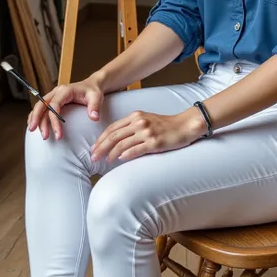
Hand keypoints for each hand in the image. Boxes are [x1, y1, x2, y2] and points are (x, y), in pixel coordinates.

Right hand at [27, 74, 104, 140]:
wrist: (92, 85)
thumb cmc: (93, 91)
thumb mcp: (96, 97)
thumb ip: (95, 106)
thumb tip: (94, 118)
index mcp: (65, 91)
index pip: (55, 105)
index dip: (55, 120)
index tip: (59, 134)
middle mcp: (56, 92)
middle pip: (41, 105)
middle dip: (38, 120)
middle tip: (42, 135)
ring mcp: (53, 96)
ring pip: (39, 107)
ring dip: (37, 121)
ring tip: (40, 135)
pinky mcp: (53, 100)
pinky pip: (41, 108)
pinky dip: (37, 117)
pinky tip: (37, 127)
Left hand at [90, 108, 205, 162]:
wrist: (185, 125)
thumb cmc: (166, 125)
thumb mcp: (147, 120)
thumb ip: (132, 127)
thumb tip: (116, 141)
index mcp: (136, 115)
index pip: (113, 127)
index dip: (101, 139)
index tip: (93, 148)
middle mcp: (139, 122)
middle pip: (114, 136)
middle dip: (100, 147)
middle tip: (92, 157)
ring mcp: (147, 132)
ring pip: (122, 144)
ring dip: (110, 154)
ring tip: (104, 161)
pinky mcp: (154, 143)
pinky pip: (135, 150)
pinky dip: (125, 155)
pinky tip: (118, 160)